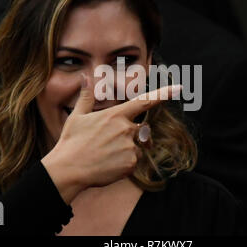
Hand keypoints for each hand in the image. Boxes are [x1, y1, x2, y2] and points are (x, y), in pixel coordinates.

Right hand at [41, 74, 180, 204]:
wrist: (68, 170)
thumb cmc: (71, 142)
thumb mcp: (77, 116)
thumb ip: (87, 96)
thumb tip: (85, 76)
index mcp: (116, 115)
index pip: (144, 102)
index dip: (163, 94)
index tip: (178, 89)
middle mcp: (126, 129)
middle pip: (142, 130)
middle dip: (133, 135)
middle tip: (110, 143)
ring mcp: (129, 147)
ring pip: (138, 147)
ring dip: (128, 150)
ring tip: (106, 155)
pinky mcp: (130, 164)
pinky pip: (134, 162)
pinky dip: (124, 164)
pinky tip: (108, 166)